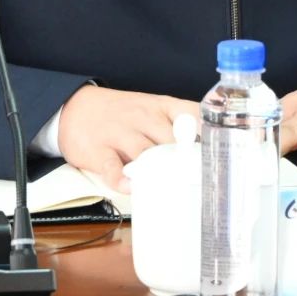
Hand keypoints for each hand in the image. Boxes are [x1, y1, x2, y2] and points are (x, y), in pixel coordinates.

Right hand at [58, 86, 199, 192]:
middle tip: (200, 184)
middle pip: (172, 140)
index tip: (221, 155)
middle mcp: (143, 118)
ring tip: (170, 188)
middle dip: (186, 162)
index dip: (208, 136)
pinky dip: (122, 179)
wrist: (75, 107)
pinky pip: (112, 167)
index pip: (192, 115)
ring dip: (158, 172)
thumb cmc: (123, 114)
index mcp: (161, 107)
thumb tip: (208, 154)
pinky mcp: (99, 150)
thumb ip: (177, 126)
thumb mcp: (152, 109)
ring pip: (145, 153)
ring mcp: (120, 133)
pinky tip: (131, 187)